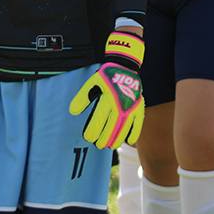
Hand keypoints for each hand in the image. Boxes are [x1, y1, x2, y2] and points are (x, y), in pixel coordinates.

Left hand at [69, 30, 145, 149]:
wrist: (126, 67)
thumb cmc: (106, 76)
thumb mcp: (92, 83)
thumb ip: (83, 97)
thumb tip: (73, 112)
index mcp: (108, 97)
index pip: (99, 118)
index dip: (93, 130)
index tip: (88, 137)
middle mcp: (121, 104)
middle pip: (112, 126)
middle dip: (105, 137)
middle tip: (98, 145)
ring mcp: (131, 106)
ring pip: (125, 127)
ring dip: (118, 138)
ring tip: (111, 146)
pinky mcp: (139, 107)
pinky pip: (138, 122)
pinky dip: (134, 132)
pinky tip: (129, 141)